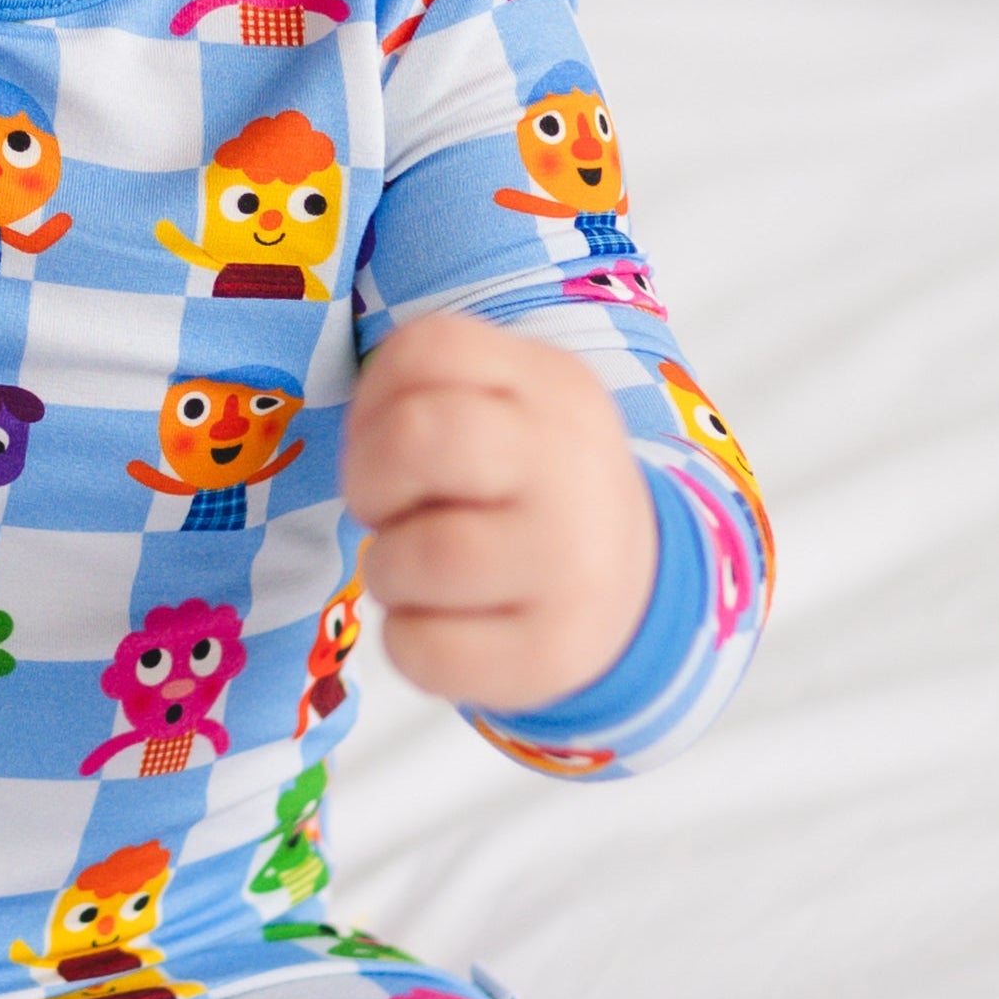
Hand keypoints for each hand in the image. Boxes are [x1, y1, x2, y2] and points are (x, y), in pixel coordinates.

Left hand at [341, 315, 654, 712]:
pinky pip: (423, 648)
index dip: (374, 399)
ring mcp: (571, 563)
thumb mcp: (509, 410)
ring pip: (418, 556)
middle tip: (389, 510)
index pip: (429, 347)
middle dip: (369, 479)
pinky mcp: (555, 651)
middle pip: (417, 436)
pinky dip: (407, 641)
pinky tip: (445, 624)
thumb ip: (432, 397)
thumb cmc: (529, 490)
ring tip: (420, 573)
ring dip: (387, 569)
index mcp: (552, 385)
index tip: (391, 441)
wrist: (635, 589)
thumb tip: (362, 449)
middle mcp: (571, 463)